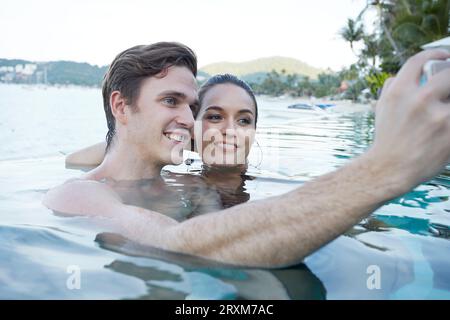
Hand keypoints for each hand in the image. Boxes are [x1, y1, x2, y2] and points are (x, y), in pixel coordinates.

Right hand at [370, 49, 449, 191]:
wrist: (389, 169)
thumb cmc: (386, 138)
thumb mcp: (381, 109)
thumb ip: (392, 88)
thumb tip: (403, 75)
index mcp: (399, 91)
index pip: (420, 60)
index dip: (436, 53)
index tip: (444, 56)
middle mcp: (419, 100)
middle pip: (448, 73)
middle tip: (448, 86)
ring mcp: (439, 117)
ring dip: (449, 101)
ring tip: (443, 109)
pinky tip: (445, 124)